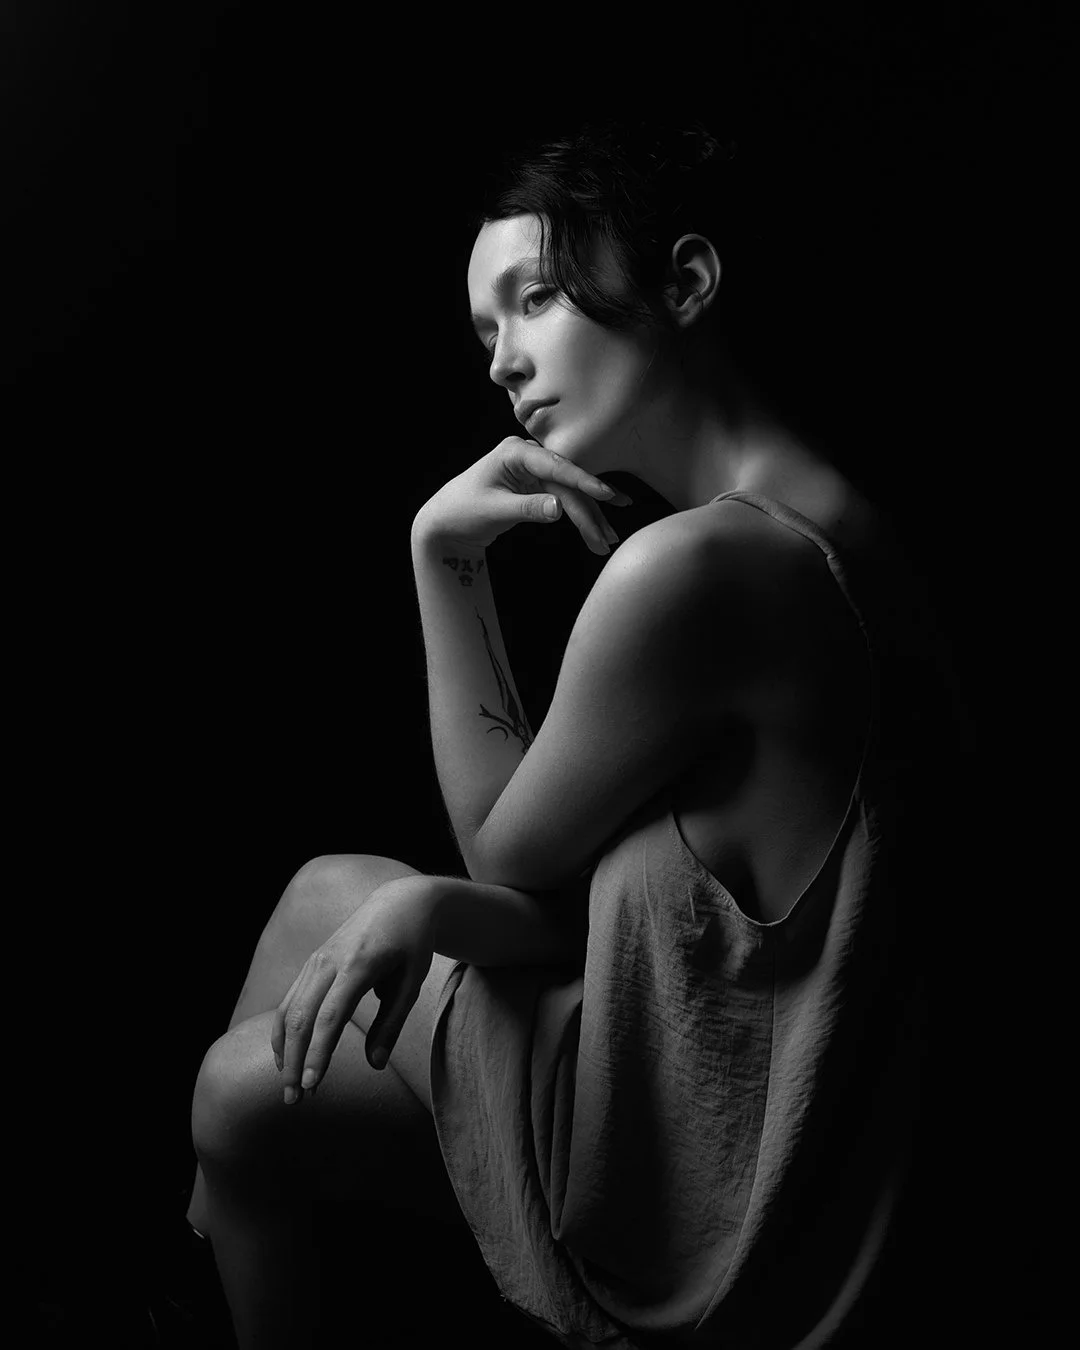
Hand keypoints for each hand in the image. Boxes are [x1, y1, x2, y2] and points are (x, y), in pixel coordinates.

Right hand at [270, 874, 440, 1102]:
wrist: (400, 902)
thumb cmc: (412, 945)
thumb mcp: (412, 982)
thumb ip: (392, 1023)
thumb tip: (375, 1064)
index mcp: (359, 964)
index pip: (330, 1016)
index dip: (318, 1053)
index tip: (311, 1086)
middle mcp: (329, 961)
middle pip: (301, 1017)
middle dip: (293, 1062)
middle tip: (293, 1102)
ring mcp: (316, 960)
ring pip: (288, 1010)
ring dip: (284, 1052)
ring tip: (290, 1088)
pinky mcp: (311, 964)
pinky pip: (290, 1001)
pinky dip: (284, 1033)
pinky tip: (287, 1059)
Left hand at [413, 435, 632, 554]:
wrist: (446, 522)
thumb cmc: (462, 511)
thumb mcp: (493, 511)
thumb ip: (527, 508)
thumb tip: (559, 508)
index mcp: (514, 452)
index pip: (555, 467)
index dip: (583, 482)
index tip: (606, 494)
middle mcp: (527, 456)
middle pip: (567, 484)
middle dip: (590, 511)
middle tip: (607, 537)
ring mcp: (534, 470)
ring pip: (571, 494)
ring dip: (590, 518)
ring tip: (607, 540)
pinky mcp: (537, 485)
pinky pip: (565, 500)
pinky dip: (580, 517)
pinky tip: (598, 528)